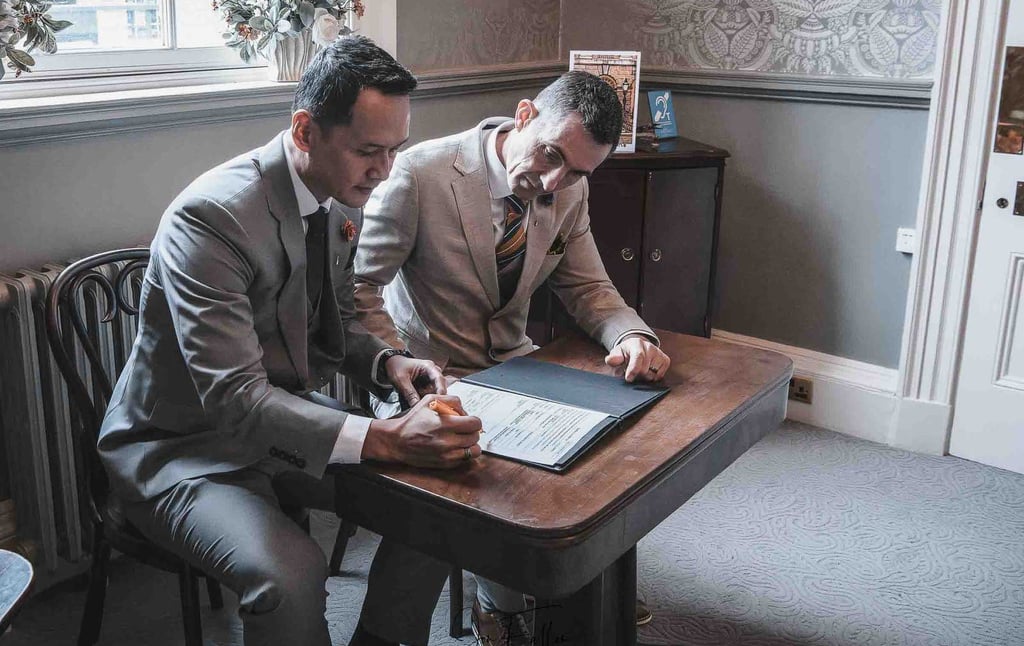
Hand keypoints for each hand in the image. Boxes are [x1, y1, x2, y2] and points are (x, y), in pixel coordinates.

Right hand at [362, 394, 481, 467]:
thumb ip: (452, 401)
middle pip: (476, 437)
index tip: (467, 420)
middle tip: (463, 429)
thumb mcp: (430, 401)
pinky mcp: (445, 464)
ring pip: (474, 451)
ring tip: (461, 439)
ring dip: (470, 444)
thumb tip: (465, 412)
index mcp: (446, 424)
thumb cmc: (413, 420)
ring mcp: (447, 455)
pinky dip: (462, 453)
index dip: (473, 420)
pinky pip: (464, 460)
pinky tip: (453, 447)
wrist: (397, 441)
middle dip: (471, 431)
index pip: (475, 423)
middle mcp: (448, 441)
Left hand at [385, 356, 445, 405]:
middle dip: (431, 395)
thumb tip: (417, 405)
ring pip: (434, 392)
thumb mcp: (401, 380)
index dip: (440, 390)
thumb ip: (410, 393)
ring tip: (415, 395)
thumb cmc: (396, 367)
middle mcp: (432, 372)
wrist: (391, 364)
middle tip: (422, 400)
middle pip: (439, 387)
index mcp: (428, 366)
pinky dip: (423, 397)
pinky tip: (416, 396)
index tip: (438, 401)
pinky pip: (429, 394)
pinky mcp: (427, 384)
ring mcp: (431, 378)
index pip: (439, 379)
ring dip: (426, 397)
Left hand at [604, 334, 670, 382]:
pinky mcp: (665, 360)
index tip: (628, 379)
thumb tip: (610, 360)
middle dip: (637, 375)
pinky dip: (653, 377)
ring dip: (645, 377)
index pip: (638, 357)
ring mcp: (659, 353)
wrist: (636, 347)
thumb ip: (613, 358)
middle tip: (631, 372)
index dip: (633, 369)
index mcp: (636, 344)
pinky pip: (660, 375)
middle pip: (644, 369)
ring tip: (639, 370)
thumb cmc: (626, 352)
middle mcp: (649, 347)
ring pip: (653, 374)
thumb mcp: (617, 353)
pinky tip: (648, 371)